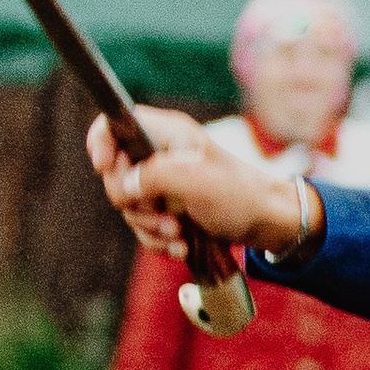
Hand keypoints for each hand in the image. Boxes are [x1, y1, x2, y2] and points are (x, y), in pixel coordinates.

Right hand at [86, 107, 312, 258]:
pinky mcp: (167, 209)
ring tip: (180, 234)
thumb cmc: (240, 195)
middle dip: (135, 204)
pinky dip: (159, 240)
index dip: (100, 142)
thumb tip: (123, 186)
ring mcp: (162, 183)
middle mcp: (160, 154)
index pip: (115, 123)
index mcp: (166, 133)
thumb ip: (153, 176)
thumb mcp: (196, 181)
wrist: (268, 224)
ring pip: (129, 207)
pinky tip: (183, 246)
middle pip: (116, 175)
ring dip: (151, 228)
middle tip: (165, 215)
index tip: (104, 167)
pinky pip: (144, 227)